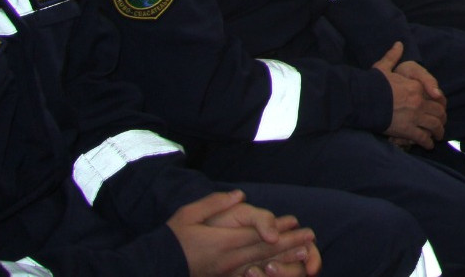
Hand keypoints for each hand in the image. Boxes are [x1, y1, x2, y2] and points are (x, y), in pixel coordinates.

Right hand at [167, 190, 319, 276]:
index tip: (296, 223)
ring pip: (260, 266)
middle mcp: (228, 261)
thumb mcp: (189, 215)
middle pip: (264, 252)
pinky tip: (277, 270)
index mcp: (221, 243)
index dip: (278, 230)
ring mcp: (226, 273)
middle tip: (311, 237)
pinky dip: (266, 273)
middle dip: (289, 244)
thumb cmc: (171, 238)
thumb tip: (239, 195)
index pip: (256, 236)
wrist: (153, 267)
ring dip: (284, 259)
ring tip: (304, 254)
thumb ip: (215, 203)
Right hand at [373, 42, 445, 148]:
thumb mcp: (383, 67)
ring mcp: (414, 116)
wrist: (361, 100)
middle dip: (442, 119)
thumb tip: (399, 44)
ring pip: (434, 125)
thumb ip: (393, 56)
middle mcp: (418, 102)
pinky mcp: (406, 130)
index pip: (436, 96)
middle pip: (438, 112)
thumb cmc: (372, 84)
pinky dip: (427, 142)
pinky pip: (422, 137)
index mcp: (416, 87)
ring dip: (438, 132)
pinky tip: (428, 145)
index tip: (441, 107)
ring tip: (438, 136)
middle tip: (441, 125)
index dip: (440, 103)